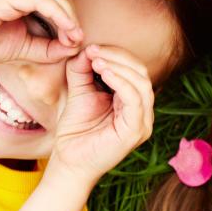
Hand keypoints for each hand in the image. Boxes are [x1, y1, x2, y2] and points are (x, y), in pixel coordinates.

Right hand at [0, 0, 82, 64]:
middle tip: (77, 37)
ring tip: (74, 36)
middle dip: (72, 13)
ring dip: (68, 14)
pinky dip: (57, 14)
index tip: (75, 39)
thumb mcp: (22, 48)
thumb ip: (47, 48)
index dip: (70, 14)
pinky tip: (65, 31)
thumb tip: (74, 48)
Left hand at [47, 45, 153, 186]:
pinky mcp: (136, 130)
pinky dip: (121, 82)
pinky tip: (104, 72)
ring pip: (141, 83)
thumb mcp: (79, 92)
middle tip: (94, 51)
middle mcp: (143, 111)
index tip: (92, 48)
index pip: (134, 70)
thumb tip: (87, 49)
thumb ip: (82, 71)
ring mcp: (143, 121)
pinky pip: (135, 100)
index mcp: (133, 101)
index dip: (116, 54)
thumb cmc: (75, 132)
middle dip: (118, 57)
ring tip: (97, 61)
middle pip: (141, 73)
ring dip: (119, 67)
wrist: (68, 162)